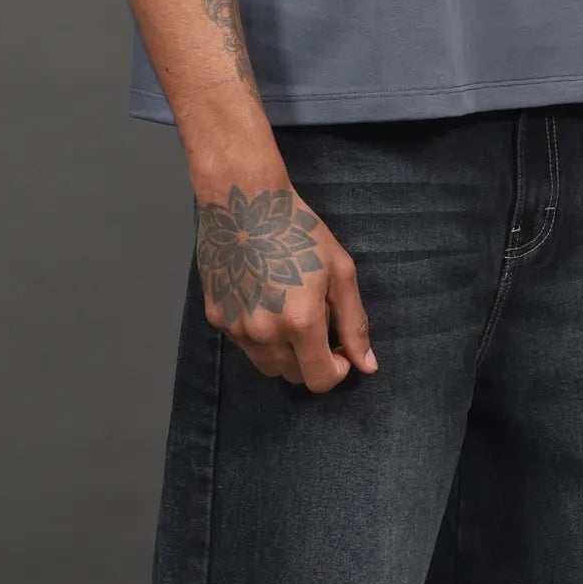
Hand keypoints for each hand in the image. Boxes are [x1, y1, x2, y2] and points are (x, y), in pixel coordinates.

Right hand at [193, 177, 376, 389]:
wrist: (243, 203)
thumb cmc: (297, 230)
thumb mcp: (340, 272)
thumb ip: (354, 323)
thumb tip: (366, 365)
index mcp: (300, 322)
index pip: (320, 381)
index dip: (337, 371)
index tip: (339, 350)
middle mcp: (264, 332)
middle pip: (294, 376)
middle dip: (312, 360)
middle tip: (318, 325)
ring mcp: (236, 327)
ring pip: (267, 365)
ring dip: (285, 352)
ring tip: (289, 311)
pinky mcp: (216, 318)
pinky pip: (244, 344)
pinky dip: (259, 335)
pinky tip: (263, 299)